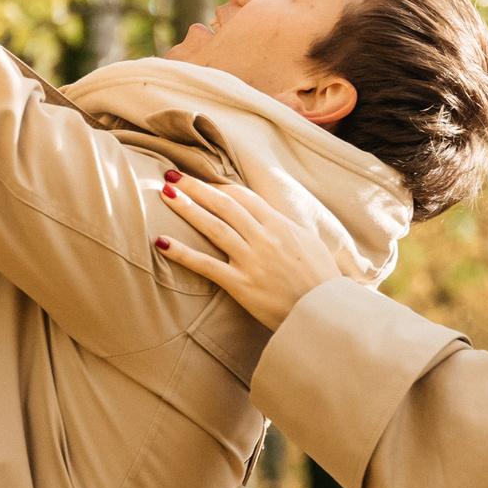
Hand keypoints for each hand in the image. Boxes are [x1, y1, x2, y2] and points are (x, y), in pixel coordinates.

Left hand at [155, 174, 343, 328]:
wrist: (326, 312)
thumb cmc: (322, 280)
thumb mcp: (310, 244)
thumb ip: (288, 228)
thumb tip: (273, 218)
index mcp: (280, 225)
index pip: (244, 197)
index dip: (219, 186)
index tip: (201, 182)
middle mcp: (264, 238)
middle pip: (224, 204)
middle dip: (196, 187)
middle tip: (172, 175)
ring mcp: (251, 260)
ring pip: (213, 227)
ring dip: (186, 208)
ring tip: (165, 194)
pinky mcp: (241, 285)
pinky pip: (206, 265)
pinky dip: (182, 253)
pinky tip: (161, 242)